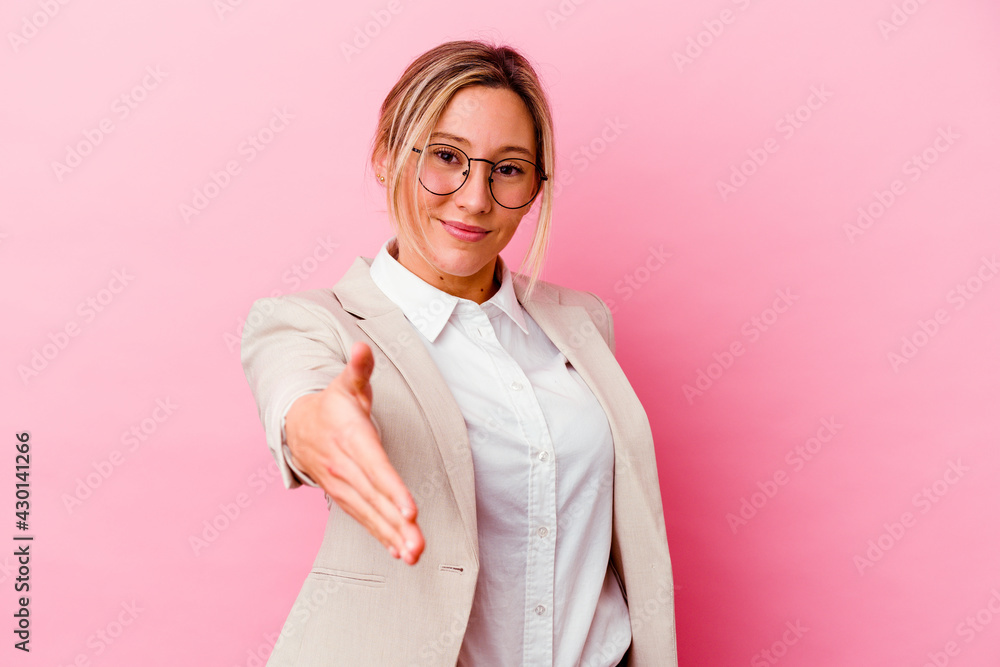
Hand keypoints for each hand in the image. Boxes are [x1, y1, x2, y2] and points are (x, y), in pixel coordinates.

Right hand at [284, 341, 424, 564]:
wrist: (297, 425)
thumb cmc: (332, 404)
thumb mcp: (346, 383)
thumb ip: (360, 369)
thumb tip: (363, 348)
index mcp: (351, 438)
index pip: (374, 466)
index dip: (391, 489)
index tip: (409, 510)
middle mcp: (345, 467)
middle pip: (374, 498)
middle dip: (396, 523)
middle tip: (418, 545)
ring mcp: (343, 485)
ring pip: (370, 514)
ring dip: (392, 536)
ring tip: (413, 555)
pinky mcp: (344, 496)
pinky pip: (364, 519)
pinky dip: (381, 536)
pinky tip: (399, 552)